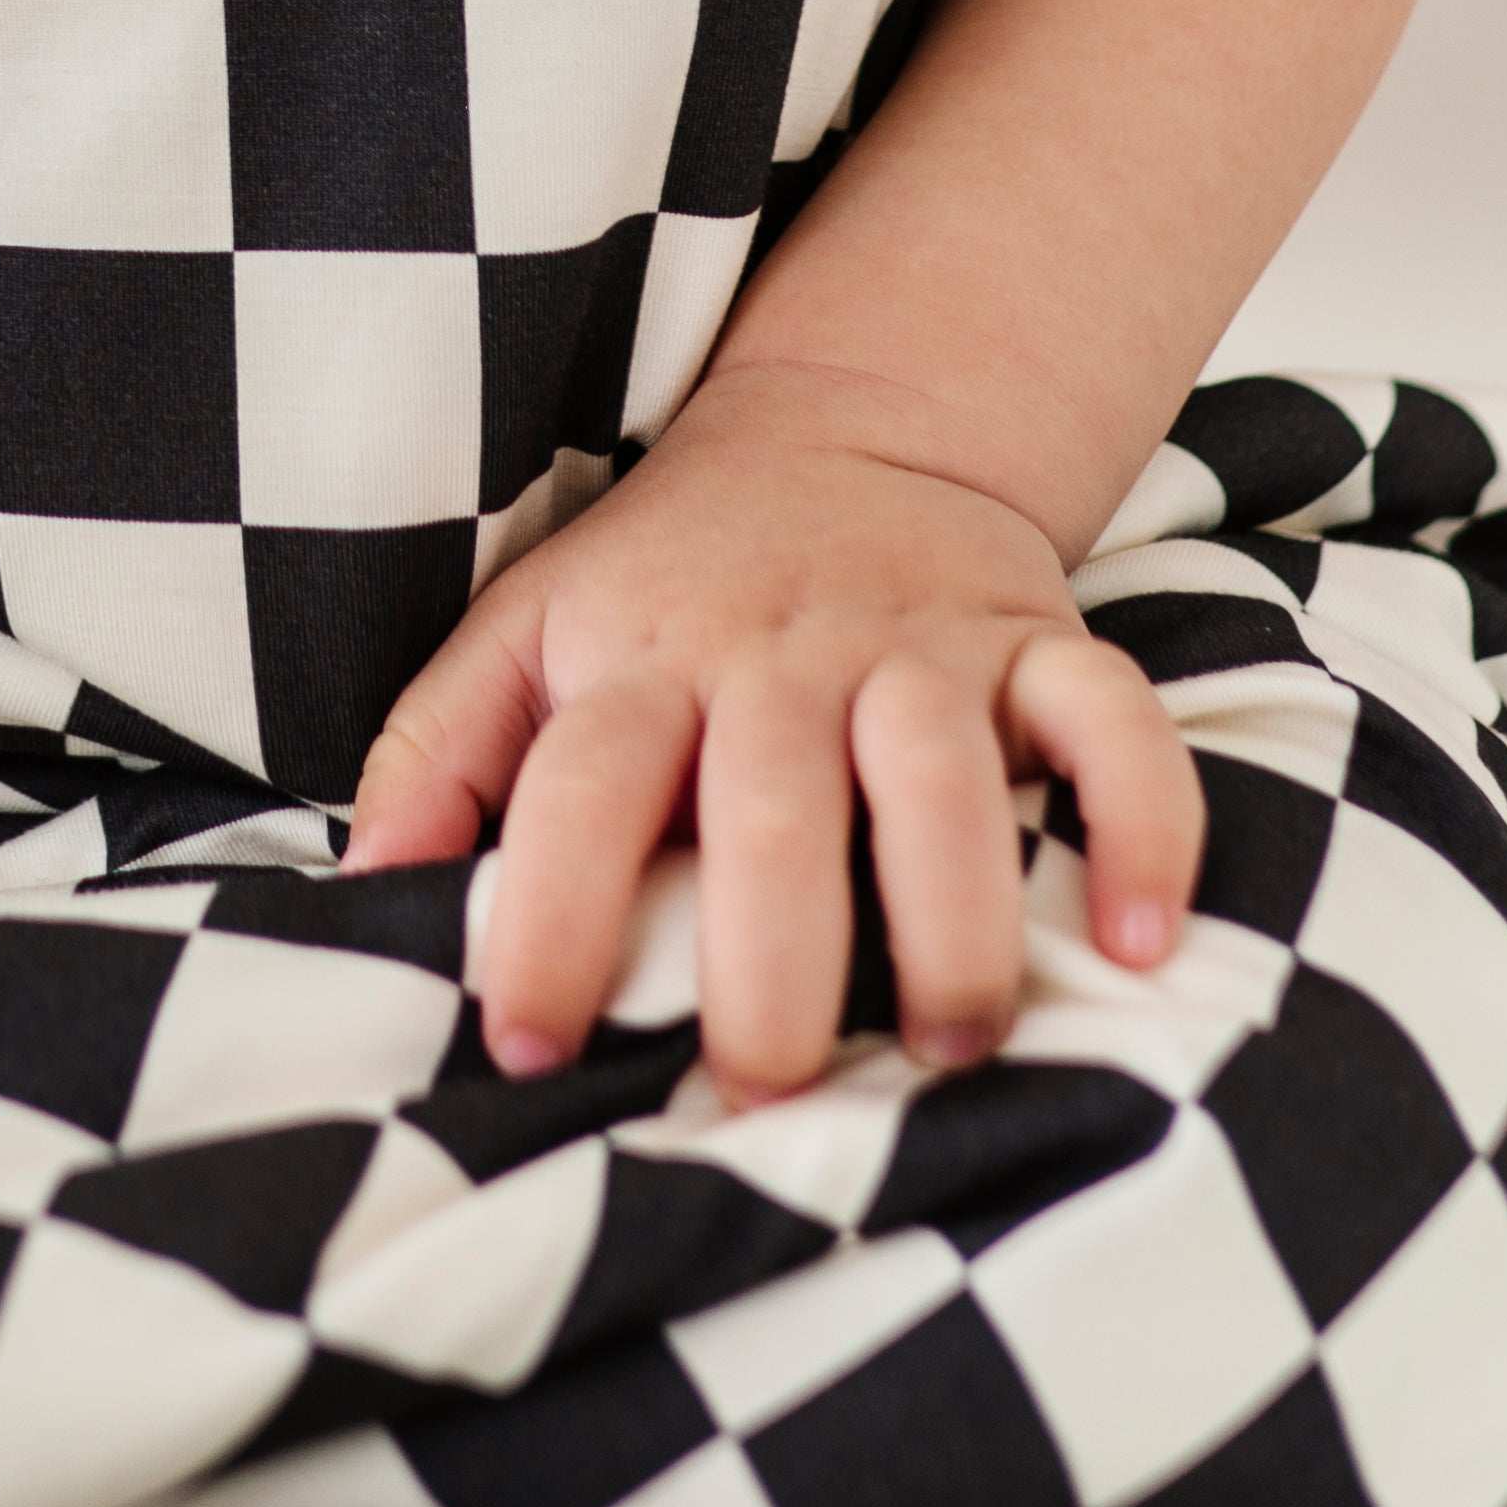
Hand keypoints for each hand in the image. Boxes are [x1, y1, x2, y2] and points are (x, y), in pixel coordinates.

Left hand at [343, 363, 1204, 1097]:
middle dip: (770, 952)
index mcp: (642, 661)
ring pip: (941, 767)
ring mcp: (919, 644)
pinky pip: (1112, 718)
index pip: (578, 787)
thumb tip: (360, 895)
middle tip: (765, 1085)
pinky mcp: (1037, 639)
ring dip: (951, 910)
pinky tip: (1146, 940)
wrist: (846, 421)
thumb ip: (437, 756)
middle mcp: (779, 653)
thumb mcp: (524, 632)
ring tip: (950, 1040)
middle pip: (769, 799)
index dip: (545, 915)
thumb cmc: (665, 578)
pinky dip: (1144, 818)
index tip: (528, 1049)